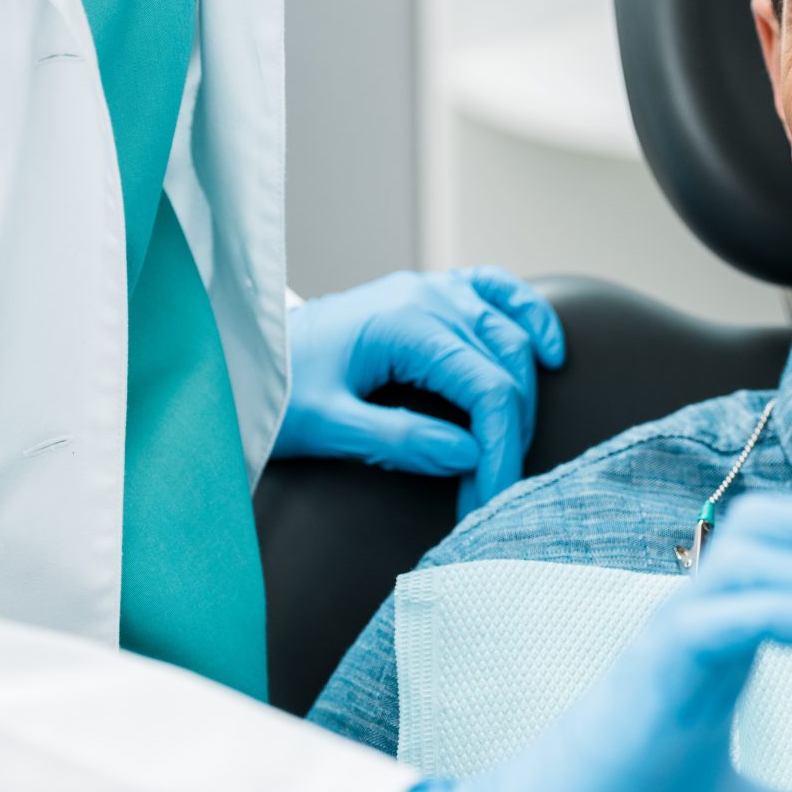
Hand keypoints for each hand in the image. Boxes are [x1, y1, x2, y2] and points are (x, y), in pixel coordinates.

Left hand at [275, 268, 565, 512]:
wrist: (241, 350)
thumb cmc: (275, 388)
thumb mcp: (326, 424)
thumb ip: (399, 439)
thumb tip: (470, 454)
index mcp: (405, 324)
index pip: (487, 389)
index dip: (500, 450)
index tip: (492, 501)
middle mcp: (429, 297)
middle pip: (508, 368)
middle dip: (509, 436)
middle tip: (487, 496)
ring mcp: (433, 290)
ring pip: (511, 338)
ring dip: (520, 398)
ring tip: (503, 454)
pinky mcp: (431, 295)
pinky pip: (498, 294)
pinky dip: (530, 319)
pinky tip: (550, 354)